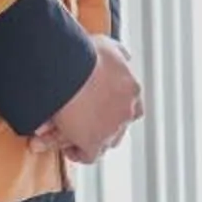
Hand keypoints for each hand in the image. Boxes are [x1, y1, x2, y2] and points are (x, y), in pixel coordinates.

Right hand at [35, 36, 141, 163]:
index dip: (115, 109)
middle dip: (105, 127)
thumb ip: (118, 53)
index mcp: (133, 89)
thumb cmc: (83, 54)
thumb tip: (125, 57)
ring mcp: (112, 128)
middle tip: (88, 125)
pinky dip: (79, 153)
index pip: (131, 107)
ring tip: (77, 138)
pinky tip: (69, 149)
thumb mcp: (108, 45)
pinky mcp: (94, 142)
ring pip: (106, 142)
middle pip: (119, 126)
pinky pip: (89, 155)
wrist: (68, 69)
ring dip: (93, 140)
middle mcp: (128, 111)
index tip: (102, 108)